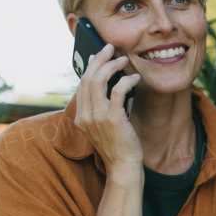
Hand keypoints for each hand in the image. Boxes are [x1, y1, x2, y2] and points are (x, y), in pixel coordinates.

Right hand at [73, 43, 142, 176]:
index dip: (89, 67)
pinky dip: (126, 80)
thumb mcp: (104, 126)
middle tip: (110, 48)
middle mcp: (85, 116)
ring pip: (99, 81)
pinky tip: (135, 77)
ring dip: (112, 65)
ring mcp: (97, 118)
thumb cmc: (118, 145)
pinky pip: (117, 91)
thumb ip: (101, 108)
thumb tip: (108, 84)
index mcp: (80, 117)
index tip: (97, 55)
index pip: (81, 85)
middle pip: (88, 78)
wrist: (124, 167)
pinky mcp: (113, 119)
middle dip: (99, 59)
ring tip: (124, 59)